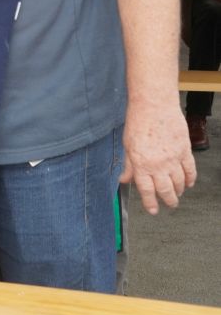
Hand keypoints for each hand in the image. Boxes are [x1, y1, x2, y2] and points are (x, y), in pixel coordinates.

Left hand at [119, 99, 196, 213]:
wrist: (154, 104)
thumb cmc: (138, 121)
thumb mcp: (127, 145)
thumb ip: (128, 165)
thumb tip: (124, 179)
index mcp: (141, 164)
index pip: (147, 191)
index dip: (150, 203)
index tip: (153, 210)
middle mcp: (158, 165)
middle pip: (166, 191)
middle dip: (168, 201)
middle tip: (169, 205)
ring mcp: (173, 159)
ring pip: (179, 183)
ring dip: (179, 191)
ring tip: (178, 193)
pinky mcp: (185, 150)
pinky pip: (190, 170)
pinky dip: (190, 179)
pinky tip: (189, 183)